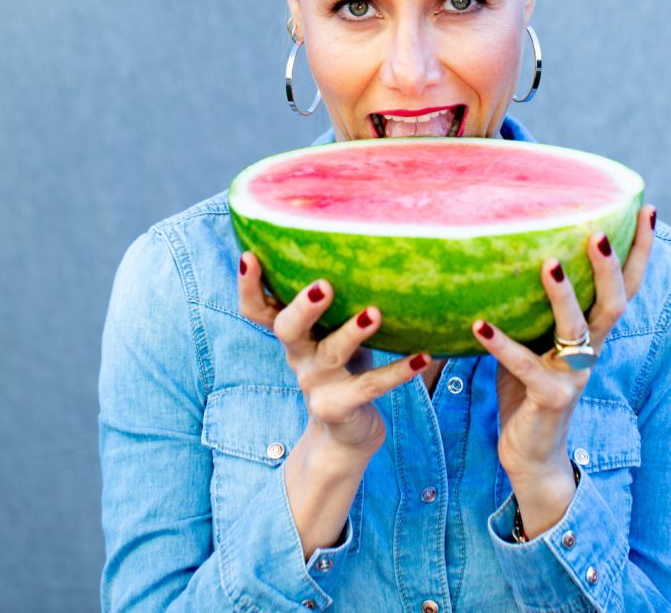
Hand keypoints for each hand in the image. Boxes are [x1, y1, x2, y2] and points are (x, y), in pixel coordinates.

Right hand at [238, 251, 429, 460]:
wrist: (346, 434)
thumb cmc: (345, 366)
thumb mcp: (331, 332)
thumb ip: (334, 301)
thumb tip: (362, 237)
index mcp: (293, 333)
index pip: (258, 308)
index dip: (248, 285)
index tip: (249, 255)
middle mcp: (298, 355)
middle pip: (287, 328)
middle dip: (302, 306)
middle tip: (323, 285)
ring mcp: (316, 384)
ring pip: (330, 354)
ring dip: (352, 332)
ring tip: (375, 312)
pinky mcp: (339, 407)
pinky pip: (369, 386)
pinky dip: (398, 371)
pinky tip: (422, 357)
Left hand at [472, 205, 655, 536]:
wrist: (531, 456)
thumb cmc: (527, 390)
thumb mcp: (533, 342)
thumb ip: (530, 307)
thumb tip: (502, 252)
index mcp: (592, 334)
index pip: (625, 286)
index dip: (639, 251)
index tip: (647, 209)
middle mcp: (590, 351)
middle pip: (613, 303)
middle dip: (610, 267)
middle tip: (598, 231)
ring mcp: (573, 376)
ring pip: (577, 329)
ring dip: (562, 295)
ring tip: (546, 263)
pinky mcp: (549, 397)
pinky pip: (525, 366)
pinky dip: (501, 345)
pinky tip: (478, 324)